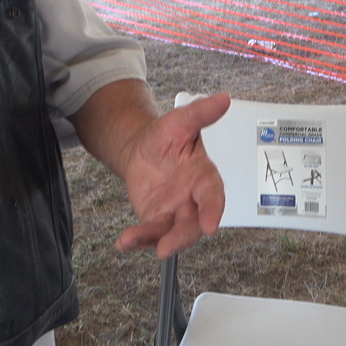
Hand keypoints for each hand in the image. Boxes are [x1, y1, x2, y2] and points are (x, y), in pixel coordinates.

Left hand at [113, 93, 230, 257]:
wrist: (141, 148)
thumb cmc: (166, 137)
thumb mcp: (180, 121)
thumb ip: (200, 113)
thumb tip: (223, 99)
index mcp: (203, 176)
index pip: (212, 196)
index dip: (213, 211)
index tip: (211, 225)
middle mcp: (192, 199)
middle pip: (193, 224)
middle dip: (182, 237)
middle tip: (167, 247)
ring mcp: (174, 212)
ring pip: (171, 233)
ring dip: (156, 241)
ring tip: (131, 240)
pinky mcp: (156, 219)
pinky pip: (150, 233)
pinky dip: (137, 240)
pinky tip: (123, 242)